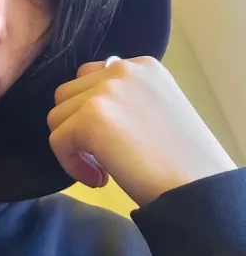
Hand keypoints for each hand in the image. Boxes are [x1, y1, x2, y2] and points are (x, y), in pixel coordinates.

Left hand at [47, 56, 237, 205]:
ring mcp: (104, 91)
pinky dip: (70, 164)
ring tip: (102, 168)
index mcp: (141, 65)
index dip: (91, 110)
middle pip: (67, 93)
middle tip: (104, 155)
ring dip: (73, 145)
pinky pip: (57, 140)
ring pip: (57, 116)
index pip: (90, 76)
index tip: (113, 137)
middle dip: (77, 125)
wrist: (198, 189)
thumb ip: (123, 96)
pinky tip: (99, 179)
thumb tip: (84, 106)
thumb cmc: (183, 159)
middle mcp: (121, 70)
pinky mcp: (90, 117)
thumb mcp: (156, 108)